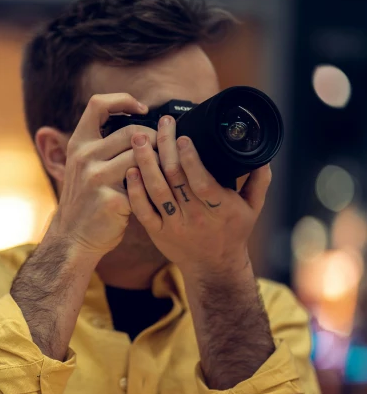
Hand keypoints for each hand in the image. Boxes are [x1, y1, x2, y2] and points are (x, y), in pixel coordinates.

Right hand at [52, 93, 157, 258]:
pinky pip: (143, 185)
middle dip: (155, 139)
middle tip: (165, 149)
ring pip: (142, 157)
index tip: (142, 108)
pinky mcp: (112, 200)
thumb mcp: (82, 166)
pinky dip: (152, 187)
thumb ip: (103, 146)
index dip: (123, 100)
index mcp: (78, 144)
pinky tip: (155, 193)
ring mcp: (96, 178)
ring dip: (158, 163)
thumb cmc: (86, 201)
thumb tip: (140, 126)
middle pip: (132, 132)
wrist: (73, 239)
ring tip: (163, 170)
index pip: (98, 104)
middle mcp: (85, 157)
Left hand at [126, 114, 271, 277]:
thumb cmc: (233, 233)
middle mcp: (196, 216)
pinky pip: (142, 210)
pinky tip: (130, 170)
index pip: (202, 181)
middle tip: (161, 124)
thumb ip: (258, 181)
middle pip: (175, 178)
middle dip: (166, 147)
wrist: (213, 268)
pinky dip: (134, 190)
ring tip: (139, 138)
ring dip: (145, 162)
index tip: (183, 137)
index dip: (190, 159)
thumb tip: (264, 155)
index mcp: (220, 208)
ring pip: (156, 190)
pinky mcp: (157, 232)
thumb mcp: (252, 208)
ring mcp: (174, 224)